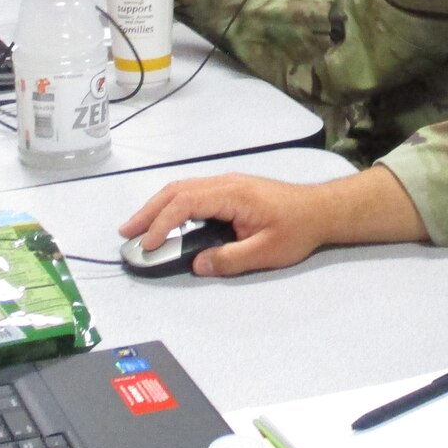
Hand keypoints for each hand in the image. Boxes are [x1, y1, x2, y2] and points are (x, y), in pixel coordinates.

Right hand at [120, 165, 427, 276]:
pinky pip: (193, 194)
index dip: (162, 224)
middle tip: (126, 233)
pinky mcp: (230, 191)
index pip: (186, 204)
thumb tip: (197, 264)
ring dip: (158, 207)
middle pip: (177, 191)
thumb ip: (229, 259)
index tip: (148, 244)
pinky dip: (173, 206)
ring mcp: (227, 184)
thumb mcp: (265, 252)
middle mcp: (225, 183)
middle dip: (149, 211)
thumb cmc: (297, 229)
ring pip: (183, 190)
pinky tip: (167, 221)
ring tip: (139, 228)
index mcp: (232, 194)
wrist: (320, 210)